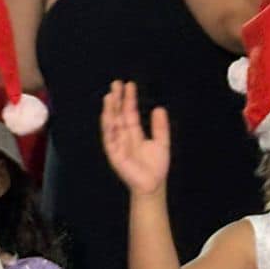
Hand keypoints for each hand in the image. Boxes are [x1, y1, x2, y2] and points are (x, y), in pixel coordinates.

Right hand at [101, 80, 169, 195]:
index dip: (129, 98)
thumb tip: (159, 108)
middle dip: (117, 100)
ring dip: (109, 110)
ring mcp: (117, 144)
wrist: (153, 185)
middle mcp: (123, 136)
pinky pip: (109, 138)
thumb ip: (160, 126)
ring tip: (110, 96)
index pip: (129, 112)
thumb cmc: (156, 166)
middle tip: (116, 83)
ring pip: (111, 124)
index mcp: (134, 132)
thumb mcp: (162, 142)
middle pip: (118, 114)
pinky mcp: (114, 154)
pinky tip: (108, 116)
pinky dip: (107, 127)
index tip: (129, 84)